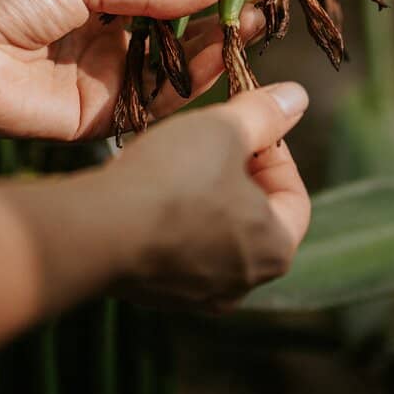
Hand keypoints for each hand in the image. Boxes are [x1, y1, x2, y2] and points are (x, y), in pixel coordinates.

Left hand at [0, 0, 262, 139]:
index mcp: (99, 0)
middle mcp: (109, 41)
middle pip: (177, 36)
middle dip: (220, 21)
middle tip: (262, 8)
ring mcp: (106, 82)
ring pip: (172, 72)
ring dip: (214, 52)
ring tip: (254, 28)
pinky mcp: (99, 121)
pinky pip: (152, 107)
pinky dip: (187, 90)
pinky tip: (221, 63)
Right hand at [94, 81, 311, 308]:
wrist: (96, 230)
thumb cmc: (172, 178)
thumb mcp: (224, 129)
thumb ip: (266, 113)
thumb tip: (298, 96)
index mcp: (275, 249)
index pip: (294, 195)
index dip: (276, 152)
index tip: (248, 126)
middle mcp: (243, 284)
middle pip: (256, 216)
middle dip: (239, 172)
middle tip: (215, 139)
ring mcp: (199, 296)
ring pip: (215, 232)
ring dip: (206, 194)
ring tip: (181, 160)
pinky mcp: (158, 295)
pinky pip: (179, 249)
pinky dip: (175, 219)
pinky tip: (152, 190)